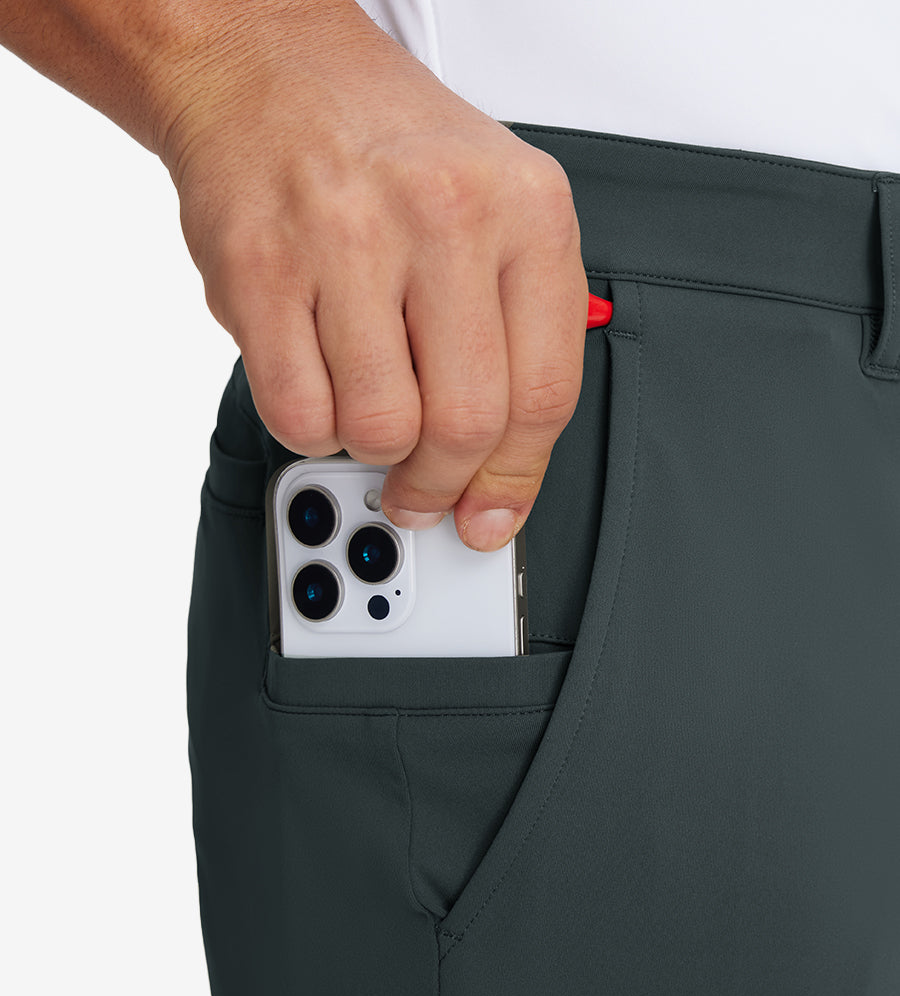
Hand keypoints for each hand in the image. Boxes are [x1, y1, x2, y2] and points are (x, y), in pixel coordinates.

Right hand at [162, 1, 588, 550]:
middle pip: (465, 425)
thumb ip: (512, 340)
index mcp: (527, 210)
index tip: (492, 512)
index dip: (516, 479)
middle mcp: (445, 215)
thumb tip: (494, 481)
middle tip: (420, 490)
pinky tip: (317, 383)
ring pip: (379, 429)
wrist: (268, 69)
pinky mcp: (261, 266)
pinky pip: (297, 413)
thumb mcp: (495, 212)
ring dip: (368, 445)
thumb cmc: (385, 151)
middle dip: (438, 483)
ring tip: (364, 403)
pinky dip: (309, 426)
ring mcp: (348, 238)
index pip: (544, 394)